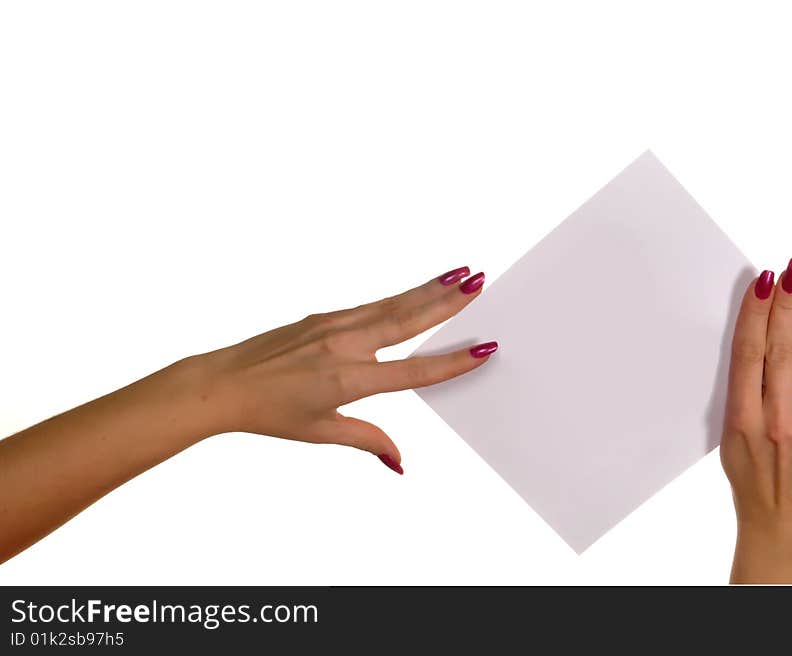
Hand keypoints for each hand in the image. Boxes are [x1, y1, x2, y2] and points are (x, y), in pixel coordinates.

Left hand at [199, 266, 495, 472]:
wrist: (221, 384)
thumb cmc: (268, 412)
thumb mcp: (321, 432)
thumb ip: (367, 440)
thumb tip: (399, 462)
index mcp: (346, 381)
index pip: (411, 372)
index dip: (451, 363)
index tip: (483, 349)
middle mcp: (343, 346)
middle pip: (406, 321)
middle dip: (447, 303)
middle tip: (479, 283)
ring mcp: (331, 325)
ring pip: (391, 304)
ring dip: (428, 289)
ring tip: (460, 273)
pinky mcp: (322, 315)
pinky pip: (370, 304)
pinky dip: (399, 295)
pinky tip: (417, 288)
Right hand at [721, 259, 791, 582]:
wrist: (783, 522)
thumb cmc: (752, 479)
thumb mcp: (730, 436)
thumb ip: (742, 392)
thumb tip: (755, 344)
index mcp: (742, 419)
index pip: (749, 353)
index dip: (755, 313)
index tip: (761, 282)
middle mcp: (778, 418)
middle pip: (781, 348)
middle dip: (786, 303)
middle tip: (791, 268)